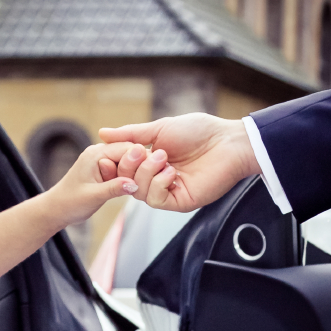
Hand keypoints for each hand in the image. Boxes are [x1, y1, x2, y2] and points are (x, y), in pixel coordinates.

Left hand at [44, 142, 139, 227]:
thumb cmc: (70, 202)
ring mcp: (101, 160)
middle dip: (138, 166)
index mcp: (95, 154)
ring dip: (133, 172)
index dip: (140, 159)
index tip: (150, 173)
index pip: (127, 148)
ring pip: (128, 160)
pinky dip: (128, 177)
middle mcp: (99, 153)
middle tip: (143, 182)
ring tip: (137, 186)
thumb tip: (135, 183)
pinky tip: (131, 187)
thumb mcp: (93, 196)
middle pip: (129, 152)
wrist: (56, 209)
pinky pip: (122, 168)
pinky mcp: (104, 169)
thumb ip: (114, 188)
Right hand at [98, 113, 260, 211]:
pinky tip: (171, 172)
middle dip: (130, 165)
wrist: (228, 142)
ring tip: (164, 158)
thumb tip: (102, 133)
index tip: (113, 151)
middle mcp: (156, 177)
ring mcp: (168, 190)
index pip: (122, 168)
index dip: (115, 161)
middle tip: (143, 151)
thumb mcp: (159, 129)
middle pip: (126, 181)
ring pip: (139, 192)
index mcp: (150, 161)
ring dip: (146, 173)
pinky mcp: (180, 201)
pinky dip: (159, 185)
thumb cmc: (199, 132)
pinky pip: (156, 200)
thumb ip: (130, 134)